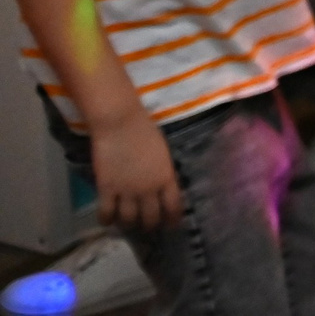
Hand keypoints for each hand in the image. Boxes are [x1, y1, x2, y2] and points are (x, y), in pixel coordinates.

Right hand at [90, 110, 182, 230]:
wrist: (120, 123)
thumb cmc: (145, 131)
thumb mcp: (163, 154)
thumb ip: (163, 172)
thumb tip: (163, 186)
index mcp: (167, 178)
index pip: (174, 207)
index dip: (173, 220)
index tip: (171, 225)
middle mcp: (149, 189)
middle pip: (151, 218)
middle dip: (150, 225)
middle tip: (147, 225)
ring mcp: (126, 191)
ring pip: (129, 220)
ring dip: (129, 224)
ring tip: (128, 223)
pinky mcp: (106, 190)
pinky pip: (106, 214)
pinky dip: (107, 220)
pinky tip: (108, 220)